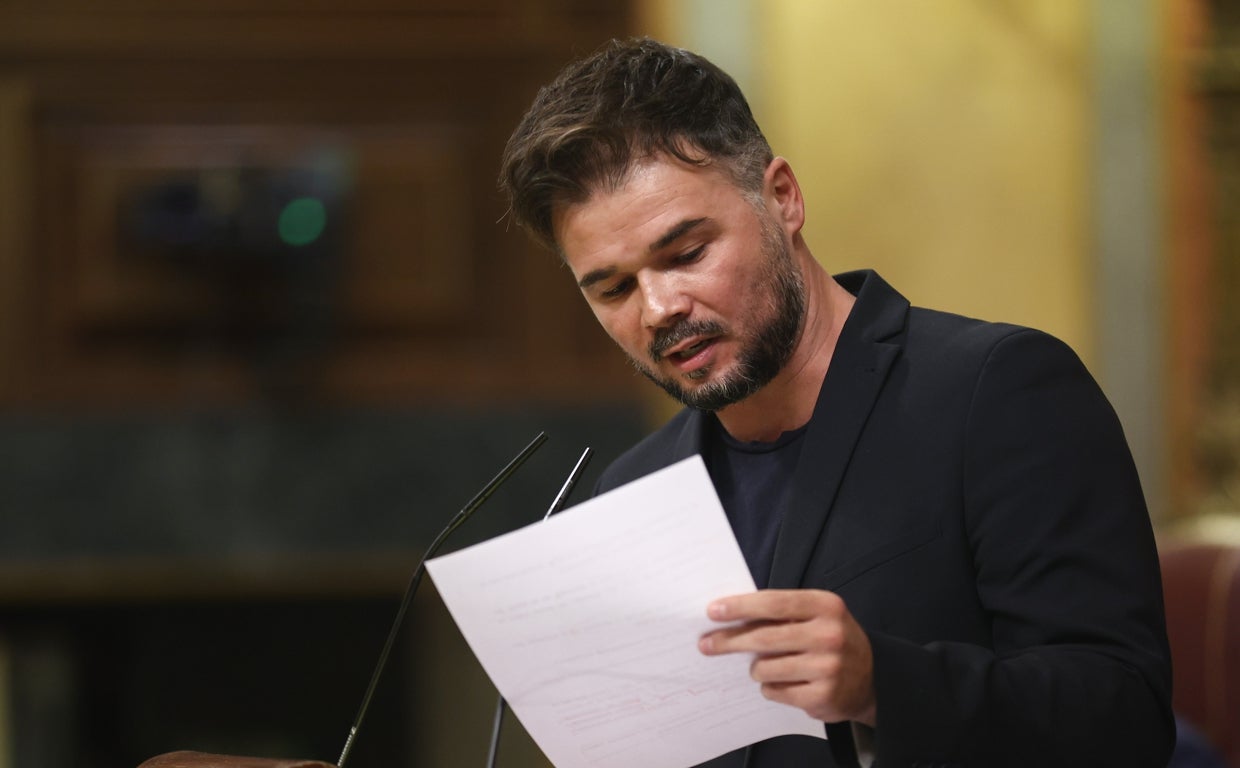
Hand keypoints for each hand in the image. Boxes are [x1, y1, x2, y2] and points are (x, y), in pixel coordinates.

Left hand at [698, 589, 876, 725]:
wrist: (872, 678)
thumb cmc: (830, 640)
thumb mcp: (816, 615)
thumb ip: (782, 612)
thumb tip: (731, 615)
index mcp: (826, 606)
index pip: (774, 603)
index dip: (741, 607)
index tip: (713, 611)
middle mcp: (829, 635)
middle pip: (764, 638)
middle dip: (729, 641)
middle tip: (706, 644)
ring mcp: (828, 668)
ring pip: (765, 668)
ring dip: (756, 668)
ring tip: (765, 666)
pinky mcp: (823, 696)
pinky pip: (776, 691)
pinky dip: (771, 687)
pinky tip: (784, 682)